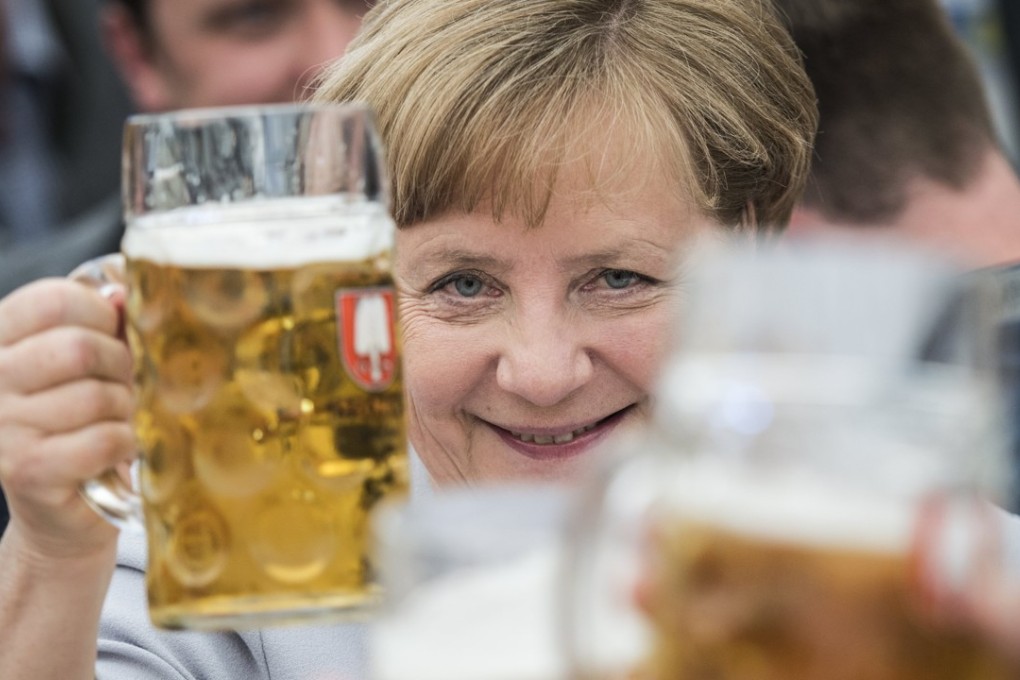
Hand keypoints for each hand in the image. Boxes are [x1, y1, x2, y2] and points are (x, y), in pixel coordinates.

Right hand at [0, 278, 134, 559]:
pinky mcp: (27, 470)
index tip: (113, 333)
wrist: (62, 510)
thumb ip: (102, 325)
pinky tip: (117, 448)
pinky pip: (103, 439)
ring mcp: (2, 427)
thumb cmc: (81, 424)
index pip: (53, 300)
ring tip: (118, 420)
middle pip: (78, 347)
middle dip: (121, 365)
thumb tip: (120, 293)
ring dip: (125, 409)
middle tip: (124, 384)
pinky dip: (125, 443)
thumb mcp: (86, 366)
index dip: (100, 313)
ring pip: (97, 396)